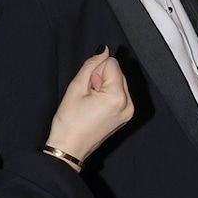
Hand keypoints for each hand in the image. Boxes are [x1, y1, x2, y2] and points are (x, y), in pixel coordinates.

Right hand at [46, 48, 132, 162]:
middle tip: (88, 97)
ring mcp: (128, 112)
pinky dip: (108, 96)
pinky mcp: (125, 116)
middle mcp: (128, 104)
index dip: (95, 71)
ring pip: (118, 82)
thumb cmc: (69, 122)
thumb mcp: (76, 87)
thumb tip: (103, 50)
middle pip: (117, 72)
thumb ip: (91, 64)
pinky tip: (96, 108)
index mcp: (117, 97)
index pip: (111, 63)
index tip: (87, 87)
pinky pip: (119, 94)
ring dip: (104, 87)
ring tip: (91, 104)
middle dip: (101, 79)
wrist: (69, 148)